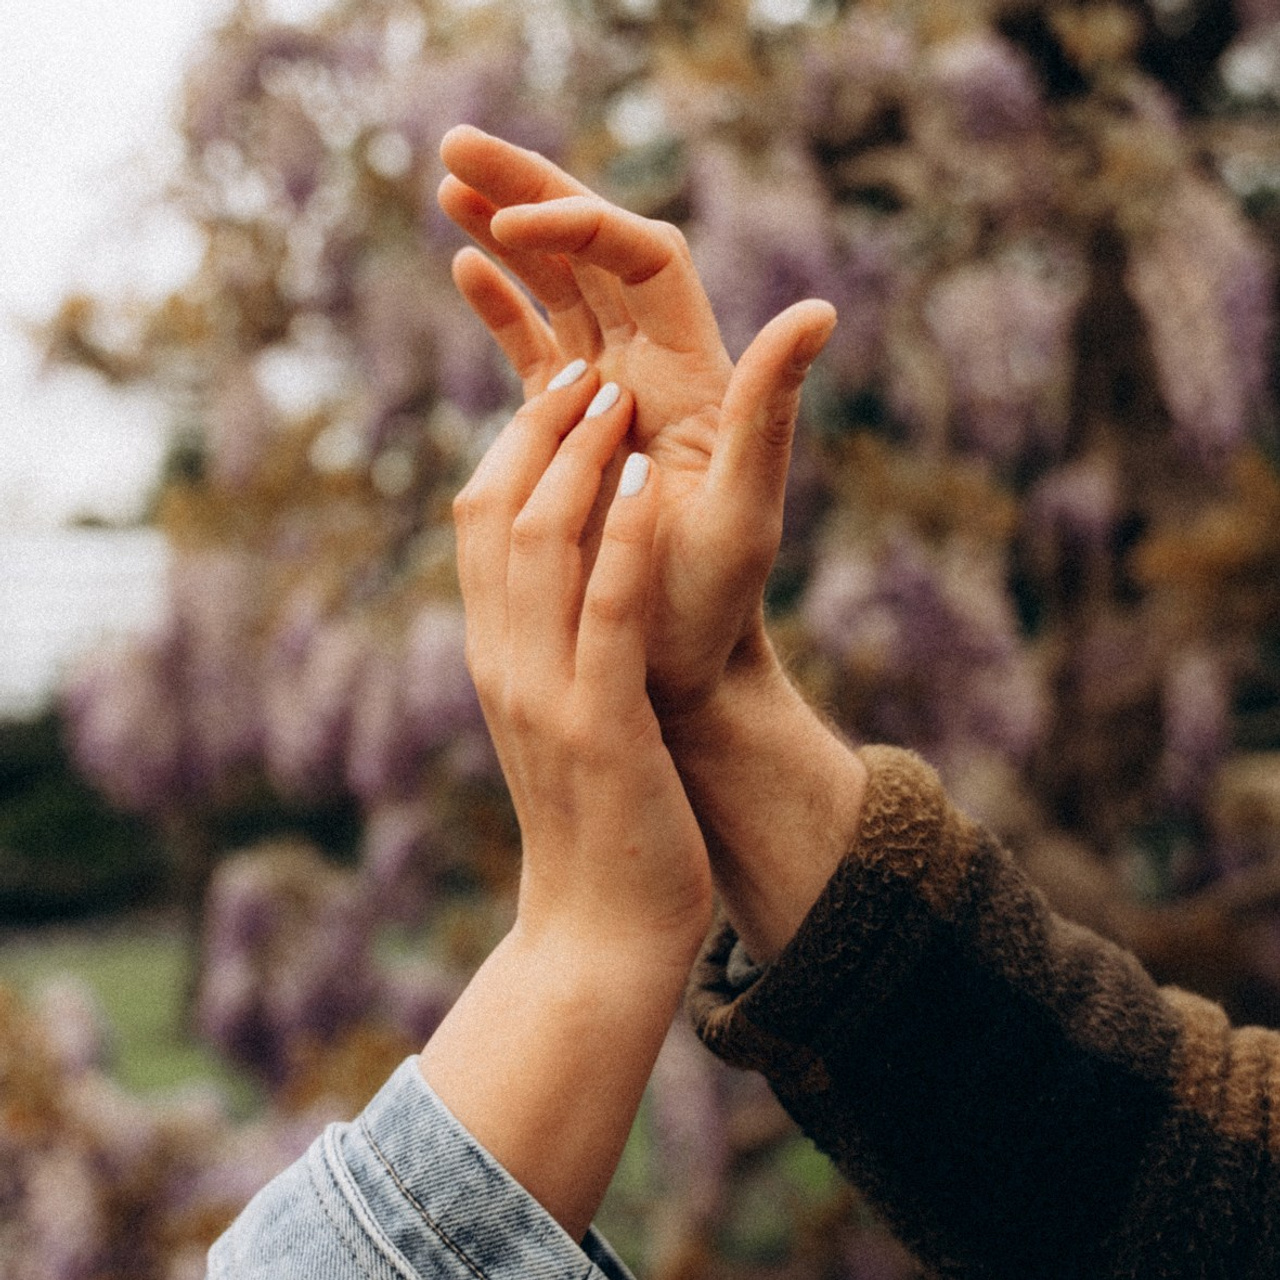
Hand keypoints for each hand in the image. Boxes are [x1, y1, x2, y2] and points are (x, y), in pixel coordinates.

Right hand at [439, 126, 836, 716]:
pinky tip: (465, 267)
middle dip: (531, 191)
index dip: (582, 226)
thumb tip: (818, 309)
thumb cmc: (716, 601)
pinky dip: (505, 307)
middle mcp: (656, 368)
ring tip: (447, 182)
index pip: (643, 259)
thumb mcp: (746, 509)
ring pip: (561, 289)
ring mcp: (613, 393)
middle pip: (597, 251)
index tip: (516, 222)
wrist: (684, 661)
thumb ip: (770, 409)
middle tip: (457, 144)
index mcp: (695, 374)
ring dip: (509, 233)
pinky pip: (538, 349)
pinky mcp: (576, 429)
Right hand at [453, 360, 712, 959]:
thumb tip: (571, 586)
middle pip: (497, 513)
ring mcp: (544, 692)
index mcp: (496, 656)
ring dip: (578, 459)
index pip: (482, 526)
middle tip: (586, 368)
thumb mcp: (559, 720)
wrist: (597, 932)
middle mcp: (504, 662)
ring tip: (616, 398)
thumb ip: (552, 650)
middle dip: (538, 430)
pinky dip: (624, 538)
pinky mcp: (599, 727)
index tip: (559, 391)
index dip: (513, 447)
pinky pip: (606, 612)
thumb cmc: (593, 822)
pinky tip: (651, 482)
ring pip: (541, 545)